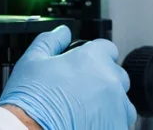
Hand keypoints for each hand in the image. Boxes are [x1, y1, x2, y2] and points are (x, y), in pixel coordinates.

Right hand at [0, 26, 135, 129]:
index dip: (95, 56)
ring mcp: (117, 106)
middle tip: (80, 92)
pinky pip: (121, 122)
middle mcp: (111, 80)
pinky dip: (109, 122)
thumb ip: (51, 41)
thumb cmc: (30, 101)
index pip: (107, 49)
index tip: (85, 67)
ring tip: (85, 112)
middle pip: (117, 75)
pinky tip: (89, 124)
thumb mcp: (32, 61)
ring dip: (109, 104)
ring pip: (122, 102)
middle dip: (103, 80)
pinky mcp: (118, 127)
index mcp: (94, 58)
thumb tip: (62, 32)